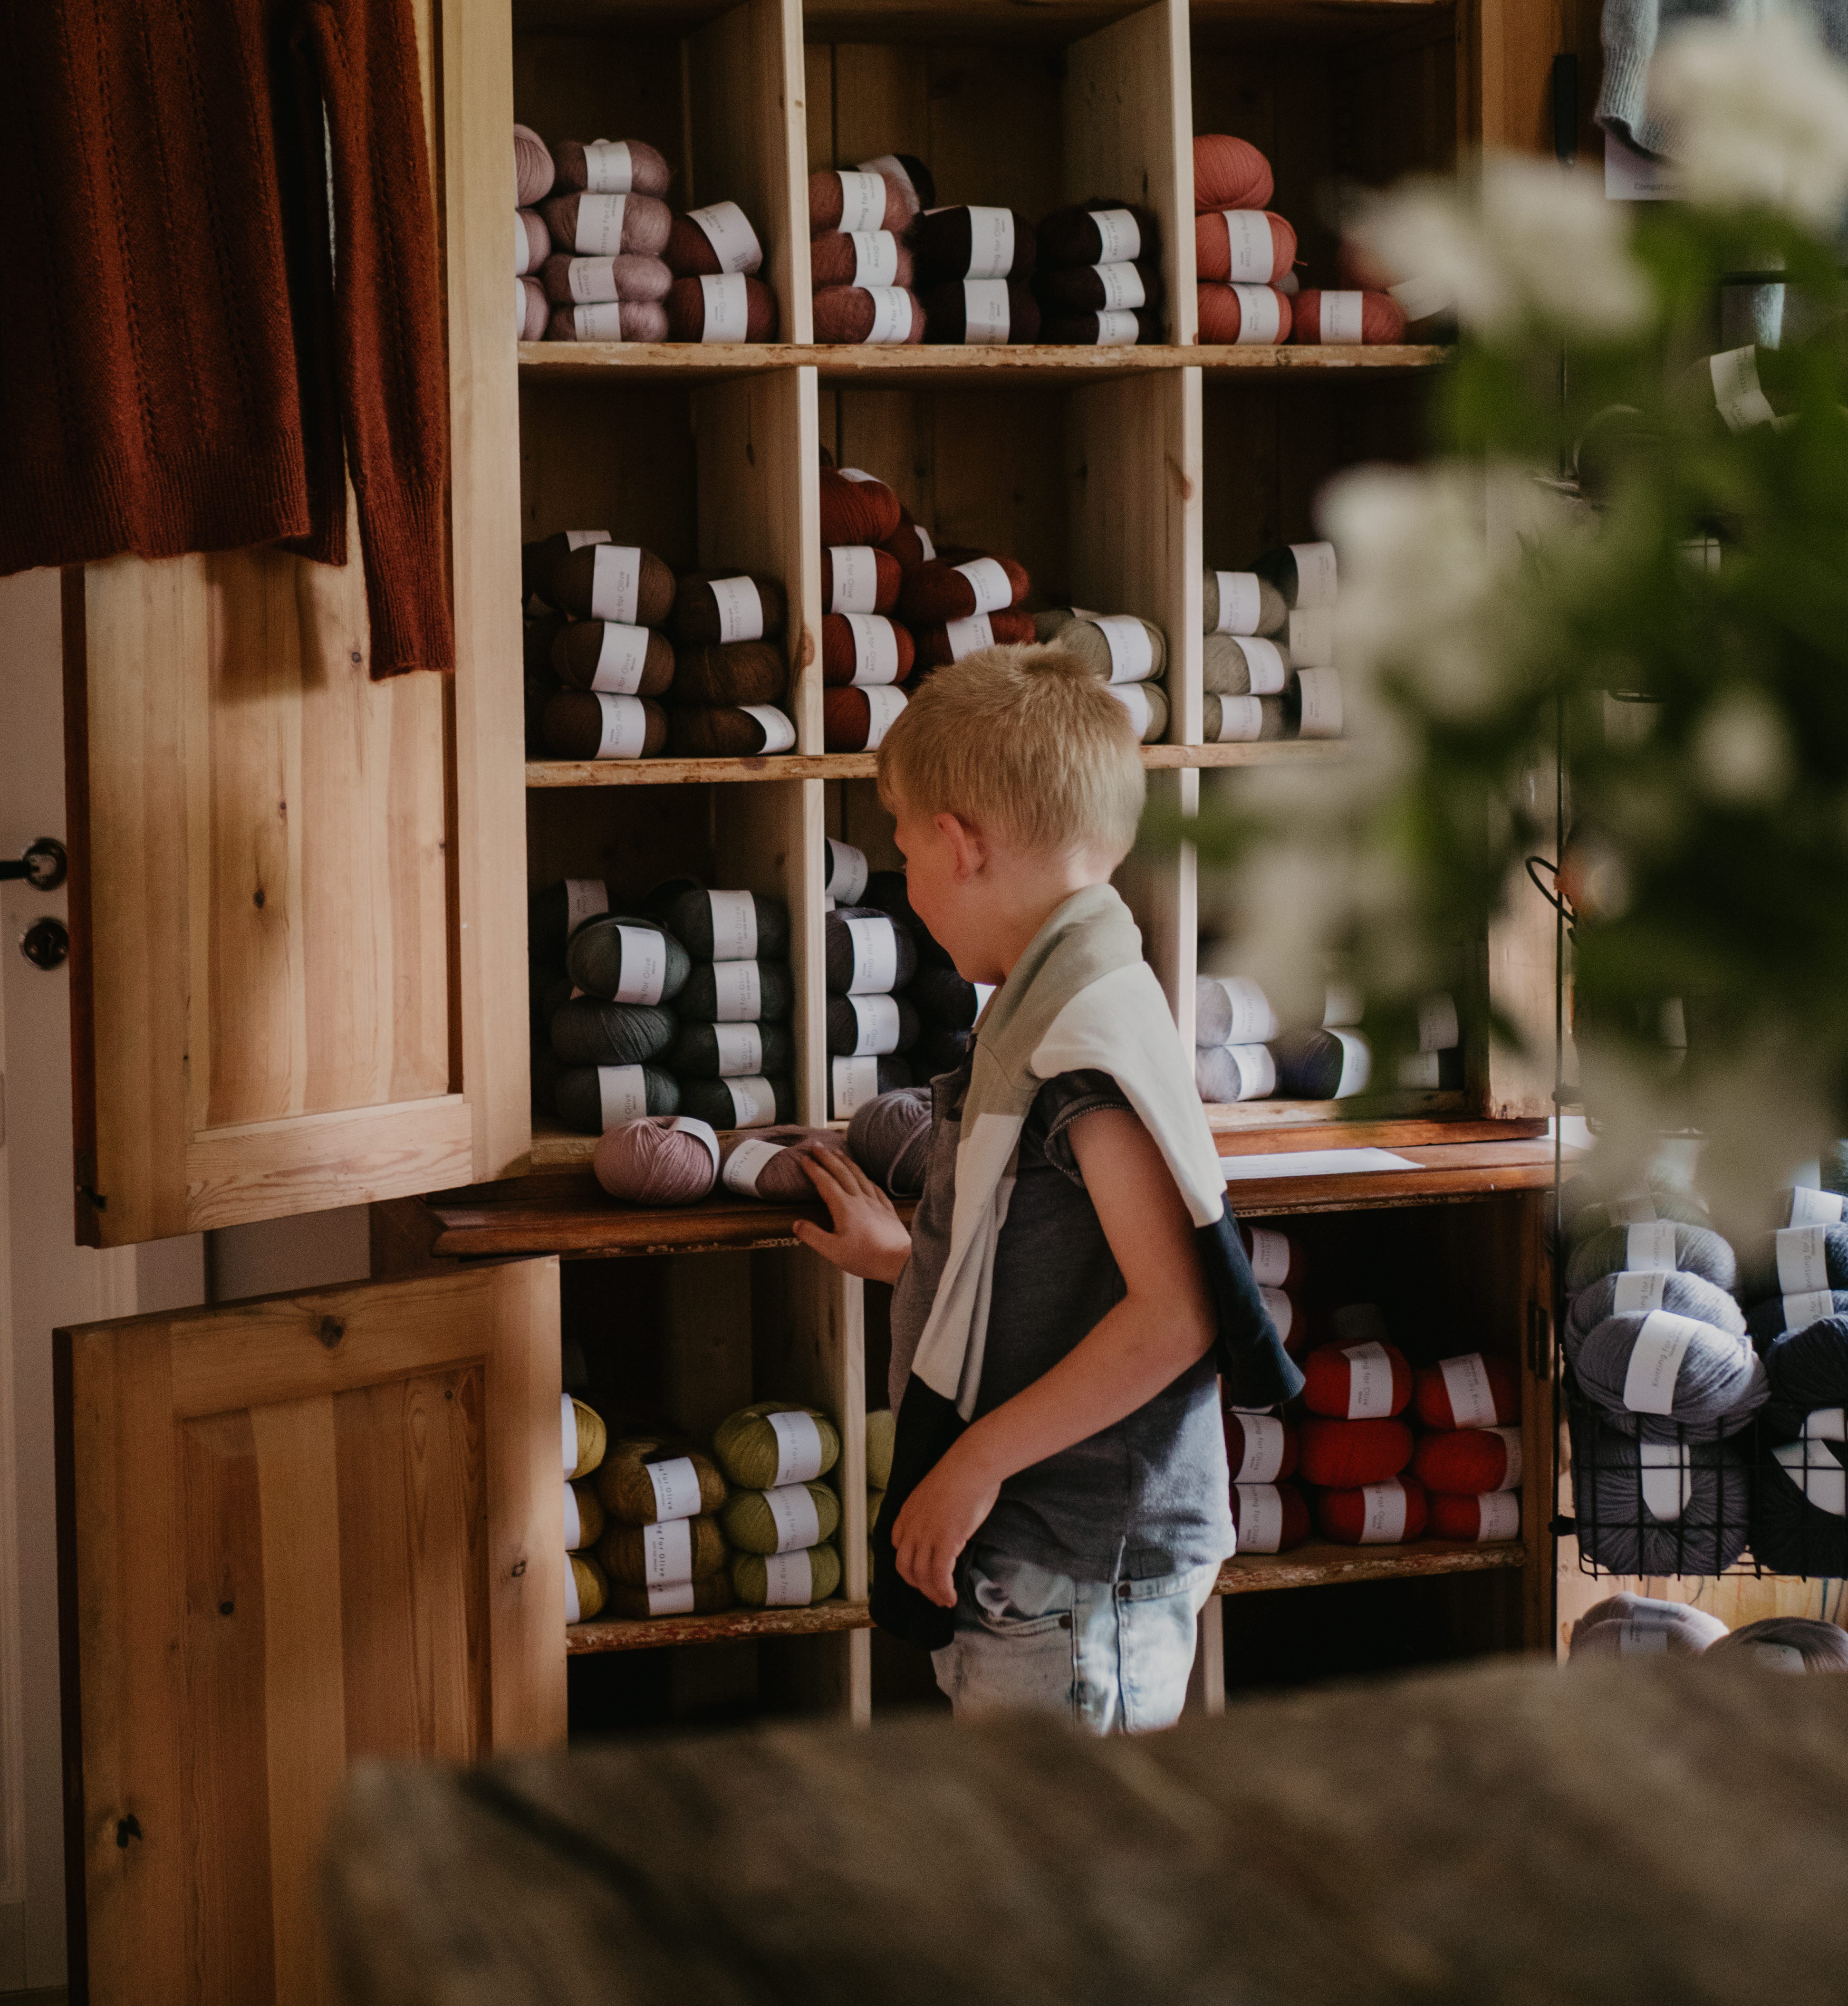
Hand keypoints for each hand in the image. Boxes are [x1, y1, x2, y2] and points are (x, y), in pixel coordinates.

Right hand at [791, 1148, 912, 1283]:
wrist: (898, 1262)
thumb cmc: (866, 1257)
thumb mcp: (832, 1250)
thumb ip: (812, 1235)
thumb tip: (797, 1224)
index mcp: (844, 1207)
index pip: (825, 1182)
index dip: (814, 1169)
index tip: (804, 1158)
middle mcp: (860, 1200)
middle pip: (841, 1172)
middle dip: (828, 1157)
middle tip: (817, 1146)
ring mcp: (876, 1203)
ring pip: (859, 1175)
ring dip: (846, 1162)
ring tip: (838, 1153)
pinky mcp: (887, 1210)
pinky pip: (875, 1187)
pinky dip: (866, 1178)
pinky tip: (866, 1177)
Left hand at [892, 1435, 1001, 1606]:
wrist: (972, 1463)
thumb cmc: (963, 1470)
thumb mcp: (938, 1488)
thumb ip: (936, 1506)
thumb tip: (948, 1515)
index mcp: (908, 1512)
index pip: (898, 1545)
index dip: (908, 1562)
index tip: (921, 1571)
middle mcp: (912, 1527)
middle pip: (905, 1567)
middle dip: (917, 1584)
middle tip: (932, 1592)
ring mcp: (927, 1535)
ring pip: (922, 1576)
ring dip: (932, 1593)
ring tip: (944, 1600)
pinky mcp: (945, 1542)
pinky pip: (939, 1576)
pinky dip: (943, 1591)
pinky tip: (951, 1598)